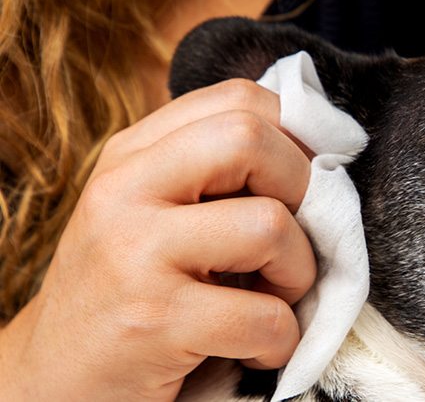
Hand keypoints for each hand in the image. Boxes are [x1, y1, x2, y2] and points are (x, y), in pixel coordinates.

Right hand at [0, 79, 315, 400]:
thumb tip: (320, 146)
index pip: (237, 100)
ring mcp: (134, 255)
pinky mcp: (153, 322)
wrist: (54, 380)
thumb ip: (213, 173)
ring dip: (298, 274)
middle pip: (250, 140)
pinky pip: (265, 317)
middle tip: (293, 242)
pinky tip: (255, 350)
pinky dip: (281, 341)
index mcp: (132, 156)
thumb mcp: (153, 214)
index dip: (298, 133)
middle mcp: (125, 192)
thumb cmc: (129, 292)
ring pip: (270, 226)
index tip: (312, 179)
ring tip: (272, 300)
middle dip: (305, 191)